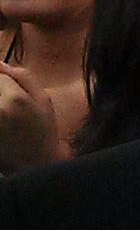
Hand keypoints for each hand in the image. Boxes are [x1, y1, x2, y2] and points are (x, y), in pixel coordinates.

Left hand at [0, 56, 63, 174]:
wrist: (34, 164)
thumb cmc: (43, 131)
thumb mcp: (44, 100)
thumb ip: (23, 77)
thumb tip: (1, 65)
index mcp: (13, 99)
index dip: (1, 73)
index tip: (8, 83)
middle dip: (1, 87)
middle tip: (10, 97)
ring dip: (0, 99)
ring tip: (9, 110)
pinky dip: (0, 111)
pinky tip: (6, 118)